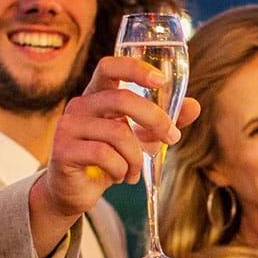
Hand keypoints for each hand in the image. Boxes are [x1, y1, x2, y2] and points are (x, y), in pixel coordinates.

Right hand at [35, 56, 201, 216]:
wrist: (76, 191)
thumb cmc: (109, 158)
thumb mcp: (141, 137)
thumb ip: (164, 121)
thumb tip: (194, 105)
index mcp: (97, 94)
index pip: (110, 66)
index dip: (135, 68)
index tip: (161, 80)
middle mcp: (80, 105)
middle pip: (122, 99)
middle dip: (155, 119)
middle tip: (172, 138)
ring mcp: (68, 126)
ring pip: (118, 133)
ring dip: (137, 156)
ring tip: (136, 170)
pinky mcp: (63, 149)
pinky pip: (104, 155)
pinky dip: (121, 169)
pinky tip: (120, 176)